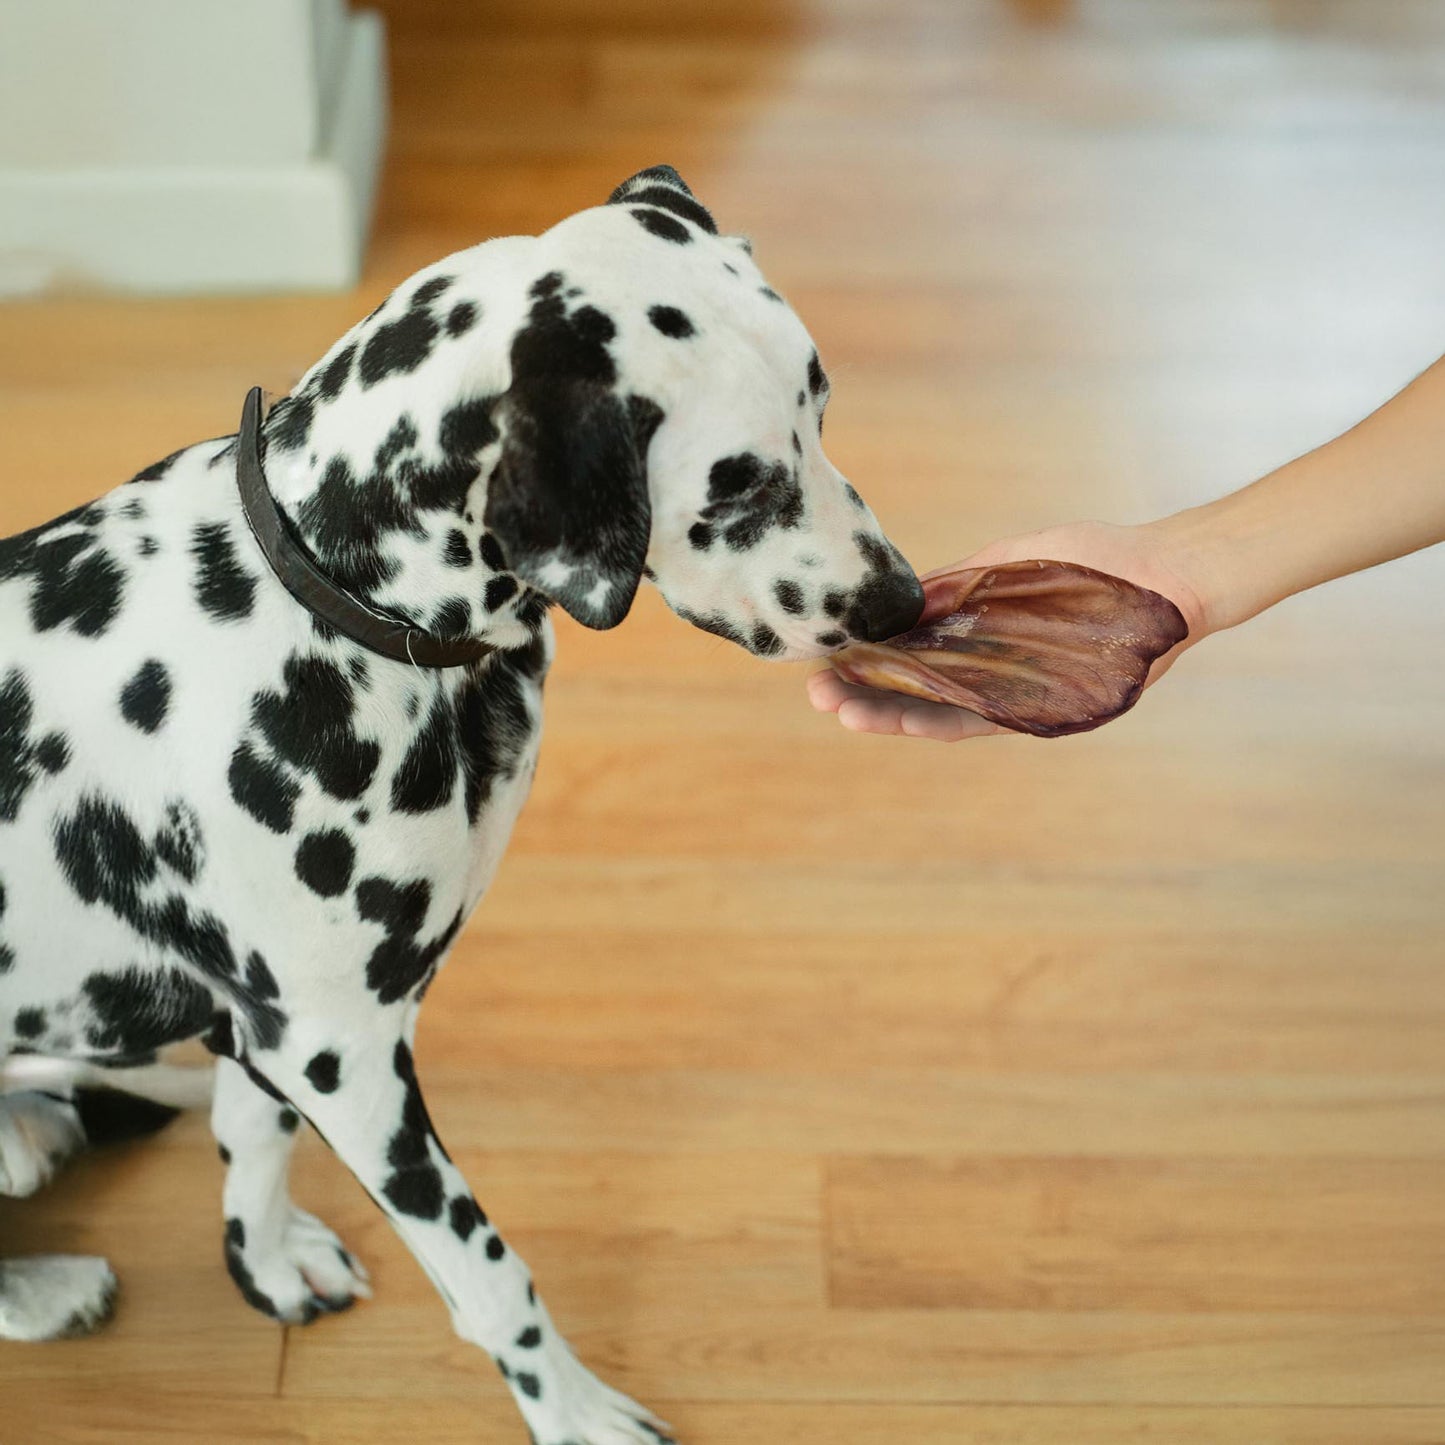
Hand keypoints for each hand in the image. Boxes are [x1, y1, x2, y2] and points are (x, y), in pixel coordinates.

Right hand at [807, 520, 1208, 740]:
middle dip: (864, 696)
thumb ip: (961, 584)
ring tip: (845, 712)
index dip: (867, 663)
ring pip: (940, 714)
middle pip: (915, 693)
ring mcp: (1015, 692)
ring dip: (890, 716)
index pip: (911, 658)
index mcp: (980, 638)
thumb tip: (902, 599)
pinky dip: (940, 721)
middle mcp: (992, 673)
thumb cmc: (1099, 560)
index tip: (826, 659)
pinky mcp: (1044, 708)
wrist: (1170, 574)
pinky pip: (985, 720)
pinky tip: (901, 718)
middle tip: (819, 693)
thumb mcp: (1014, 561)